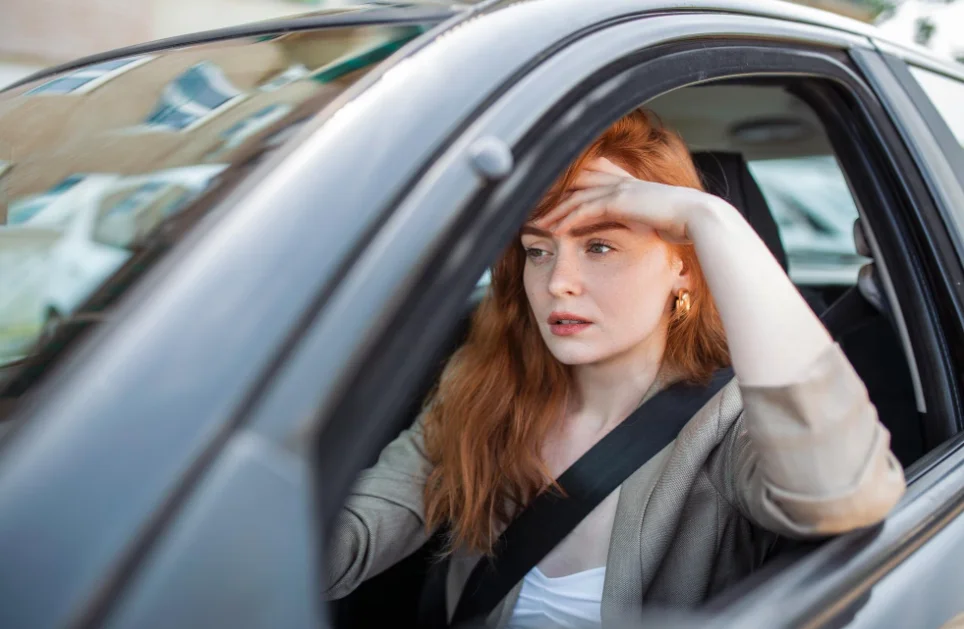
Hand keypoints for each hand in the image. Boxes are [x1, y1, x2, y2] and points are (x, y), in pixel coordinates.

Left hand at [534, 157, 735, 242]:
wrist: (698, 219)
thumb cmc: (681, 224)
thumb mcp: (654, 222)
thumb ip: (638, 223)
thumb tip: (635, 234)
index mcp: (625, 186)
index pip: (586, 186)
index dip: (564, 196)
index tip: (545, 209)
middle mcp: (619, 183)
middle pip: (574, 187)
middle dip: (551, 199)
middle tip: (528, 212)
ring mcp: (619, 189)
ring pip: (575, 197)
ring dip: (553, 211)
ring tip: (534, 223)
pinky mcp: (620, 200)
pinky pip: (586, 209)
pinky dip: (567, 219)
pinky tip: (553, 230)